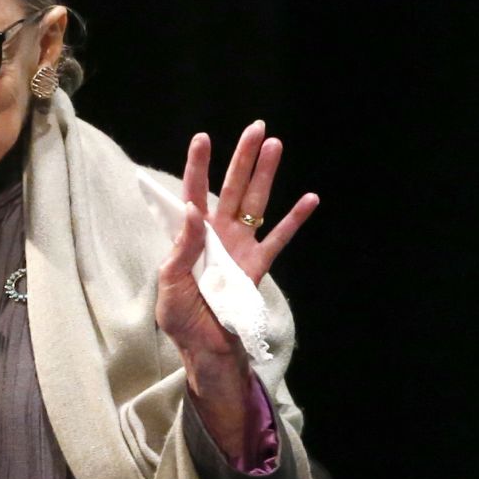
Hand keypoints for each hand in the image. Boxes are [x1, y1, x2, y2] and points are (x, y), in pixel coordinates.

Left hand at [155, 122, 317, 454]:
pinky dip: (295, 220)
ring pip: (256, 204)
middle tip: (255, 127)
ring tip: (275, 145)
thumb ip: (181, 249)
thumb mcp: (169, 286)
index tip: (203, 138)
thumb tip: (192, 210)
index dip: (197, 167)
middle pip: (230, 189)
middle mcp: (217, 237)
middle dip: (241, 159)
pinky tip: (309, 198)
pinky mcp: (259, 268)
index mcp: (190, 238)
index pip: (191, 194)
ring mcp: (240, 249)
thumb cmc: (181, 319)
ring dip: (266, 176)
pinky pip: (279, 239)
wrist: (207, 352)